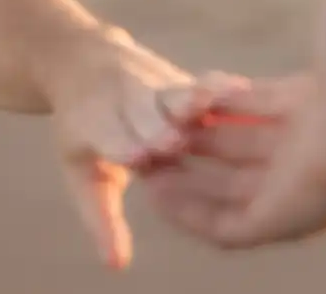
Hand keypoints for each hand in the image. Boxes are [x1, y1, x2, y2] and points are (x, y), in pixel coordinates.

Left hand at [42, 27, 240, 268]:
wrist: (84, 60)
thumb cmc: (86, 128)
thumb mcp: (82, 173)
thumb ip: (103, 219)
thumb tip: (117, 265)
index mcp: (93, 120)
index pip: (109, 135)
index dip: (123, 145)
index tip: (138, 159)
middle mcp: (124, 98)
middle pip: (142, 111)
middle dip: (159, 125)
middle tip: (174, 142)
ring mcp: (155, 82)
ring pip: (175, 91)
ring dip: (194, 98)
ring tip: (210, 105)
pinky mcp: (182, 78)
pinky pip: (204, 84)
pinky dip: (221, 88)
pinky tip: (243, 90)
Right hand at [140, 0, 325, 248]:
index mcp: (320, 105)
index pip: (259, 106)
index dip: (219, 100)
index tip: (182, 92)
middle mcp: (308, 150)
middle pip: (239, 151)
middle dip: (193, 142)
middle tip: (148, 130)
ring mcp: (295, 191)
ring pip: (226, 193)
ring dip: (182, 182)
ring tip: (138, 164)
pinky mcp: (282, 222)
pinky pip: (225, 228)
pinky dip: (188, 214)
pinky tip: (155, 192)